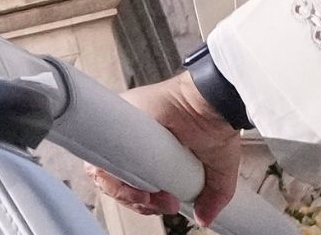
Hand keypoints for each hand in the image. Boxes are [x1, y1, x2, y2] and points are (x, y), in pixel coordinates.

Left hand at [86, 72, 240, 225]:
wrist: (213, 103)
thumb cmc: (215, 123)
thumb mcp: (218, 169)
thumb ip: (212, 195)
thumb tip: (206, 218)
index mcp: (155, 153)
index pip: (134, 185)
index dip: (144, 202)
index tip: (167, 204)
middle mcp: (138, 142)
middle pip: (118, 182)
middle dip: (138, 202)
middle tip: (162, 202)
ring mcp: (127, 130)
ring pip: (107, 171)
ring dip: (126, 192)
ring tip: (151, 195)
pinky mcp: (119, 116)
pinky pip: (101, 149)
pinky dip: (111, 170)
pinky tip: (135, 178)